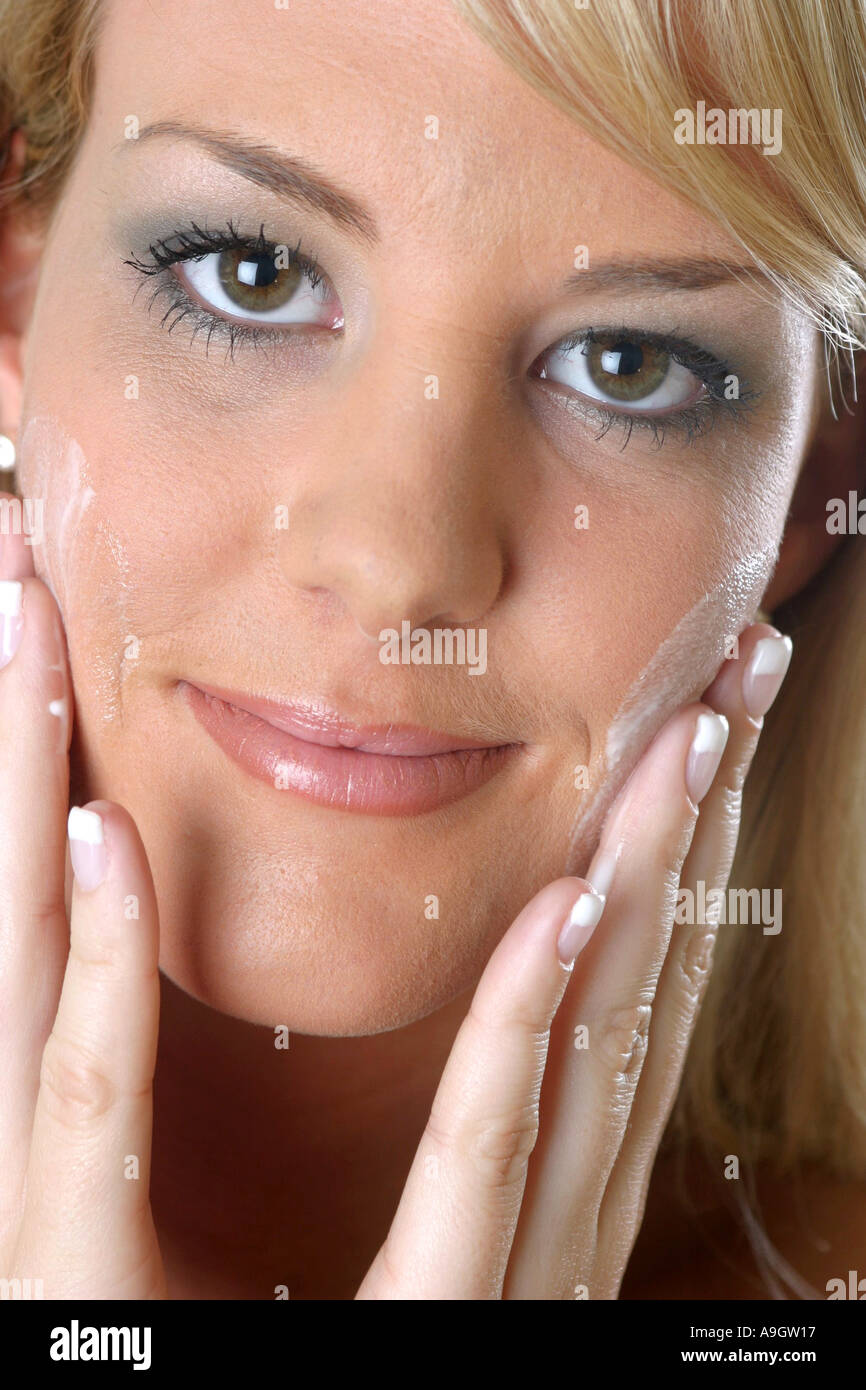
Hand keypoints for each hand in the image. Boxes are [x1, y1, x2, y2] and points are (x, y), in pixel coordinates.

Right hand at [0, 504, 165, 1299]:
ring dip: (9, 795)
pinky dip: (89, 978)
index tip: (22, 633)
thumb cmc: (153, 1349)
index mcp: (44, 1133)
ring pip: (12, 976)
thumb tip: (123, 887)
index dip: (5, 773)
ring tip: (12, 633)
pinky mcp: (65, 1293)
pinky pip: (90, 1117)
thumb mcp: (136, 1218)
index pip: (21, 918)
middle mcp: (11, 1155)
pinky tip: (92, 841)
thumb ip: (136, 1071)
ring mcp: (21, 1223)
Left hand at [356, 620, 791, 1298]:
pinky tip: (571, 911)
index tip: (709, 705)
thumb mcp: (465, 1214)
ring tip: (695, 735)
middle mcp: (571, 1184)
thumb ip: (498, 1102)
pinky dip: (536, 1031)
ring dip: (655, 875)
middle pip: (646, 967)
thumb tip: (543, 964)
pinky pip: (492, 1155)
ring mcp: (533, 1249)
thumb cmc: (384, 1342)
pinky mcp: (451, 1313)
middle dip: (701, 814)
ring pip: (605, 1034)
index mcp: (558, 1150)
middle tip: (749, 668)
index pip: (631, 958)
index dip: (681, 831)